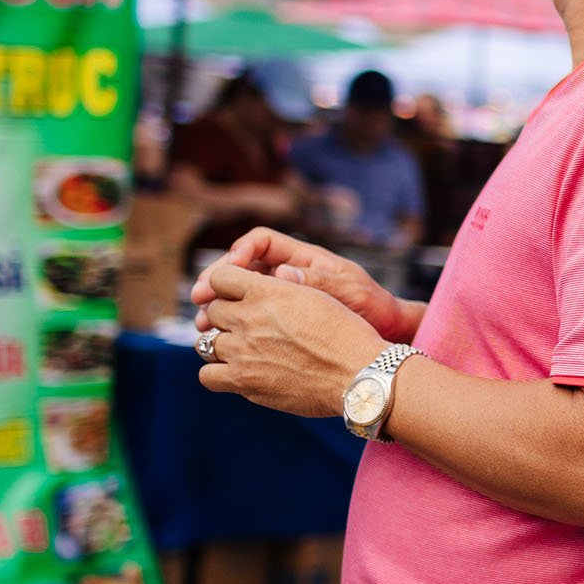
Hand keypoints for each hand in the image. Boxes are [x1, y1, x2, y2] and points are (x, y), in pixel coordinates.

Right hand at [193, 228, 409, 338]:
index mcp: (303, 258)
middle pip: (240, 269)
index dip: (240, 251)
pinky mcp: (277, 322)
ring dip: (217, 307)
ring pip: (237, 296)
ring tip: (203, 324)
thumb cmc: (372, 307)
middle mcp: (287, 274)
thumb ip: (317, 281)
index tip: (228, 270)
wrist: (384, 333)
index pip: (261, 241)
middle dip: (216, 280)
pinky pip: (246, 319)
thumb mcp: (349, 291)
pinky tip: (219, 341)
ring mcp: (280, 299)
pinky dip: (230, 327)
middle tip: (199, 298)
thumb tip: (282, 273)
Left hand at [193, 264, 386, 416]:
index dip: (227, 285)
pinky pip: (207, 376)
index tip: (239, 296)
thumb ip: (285, 288)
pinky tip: (239, 373)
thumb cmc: (347, 335)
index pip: (219, 277)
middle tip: (248, 327)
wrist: (360, 375)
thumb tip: (274, 276)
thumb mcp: (318, 296)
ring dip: (221, 345)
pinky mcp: (243, 381)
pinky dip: (217, 374)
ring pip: (205, 342)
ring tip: (242, 351)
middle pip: (213, 311)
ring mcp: (242, 351)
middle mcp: (249, 318)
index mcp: (268, 291)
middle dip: (226, 317)